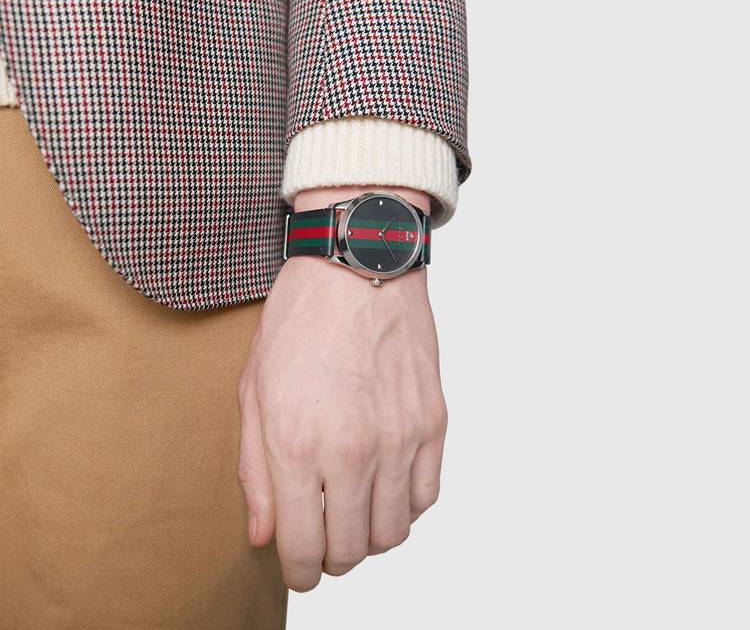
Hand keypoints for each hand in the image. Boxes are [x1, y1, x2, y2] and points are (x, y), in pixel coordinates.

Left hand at [237, 188, 447, 591]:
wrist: (359, 266)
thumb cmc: (300, 319)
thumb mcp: (255, 390)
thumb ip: (256, 471)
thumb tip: (265, 535)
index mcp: (300, 445)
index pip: (303, 549)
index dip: (297, 571)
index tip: (297, 566)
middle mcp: (356, 451)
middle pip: (352, 552)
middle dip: (330, 559)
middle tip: (321, 538)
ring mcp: (401, 438)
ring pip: (394, 533)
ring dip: (369, 536)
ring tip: (353, 510)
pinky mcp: (433, 422)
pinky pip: (426, 496)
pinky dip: (404, 505)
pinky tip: (384, 482)